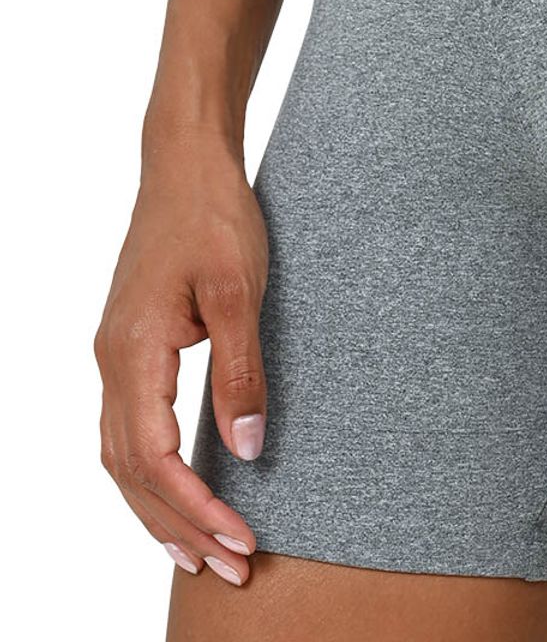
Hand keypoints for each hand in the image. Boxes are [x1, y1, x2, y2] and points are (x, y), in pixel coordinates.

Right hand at [94, 138, 268, 585]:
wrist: (186, 167)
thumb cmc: (214, 218)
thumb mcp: (241, 291)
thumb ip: (241, 370)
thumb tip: (244, 449)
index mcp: (133, 353)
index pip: (156, 459)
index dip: (196, 508)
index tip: (239, 542)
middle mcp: (112, 362)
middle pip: (132, 472)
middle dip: (179, 526)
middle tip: (231, 569)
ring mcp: (115, 355)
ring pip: (123, 456)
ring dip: (159, 509)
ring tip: (200, 554)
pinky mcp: (130, 346)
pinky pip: (128, 429)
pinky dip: (150, 474)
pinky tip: (176, 491)